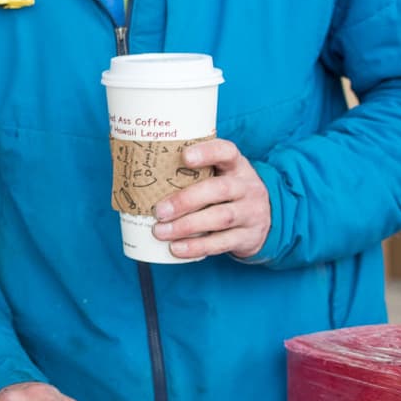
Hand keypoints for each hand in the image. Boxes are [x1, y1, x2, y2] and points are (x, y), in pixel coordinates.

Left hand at [152, 138, 270, 259]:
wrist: (263, 219)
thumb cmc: (225, 192)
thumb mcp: (219, 175)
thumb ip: (192, 172)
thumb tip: (137, 168)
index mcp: (236, 166)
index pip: (227, 152)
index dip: (207, 152)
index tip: (185, 156)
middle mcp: (247, 187)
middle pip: (220, 189)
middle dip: (186, 200)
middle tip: (158, 210)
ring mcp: (251, 213)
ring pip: (221, 218)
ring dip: (186, 226)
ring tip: (160, 231)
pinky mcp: (248, 237)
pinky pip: (222, 243)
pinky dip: (197, 247)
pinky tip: (176, 248)